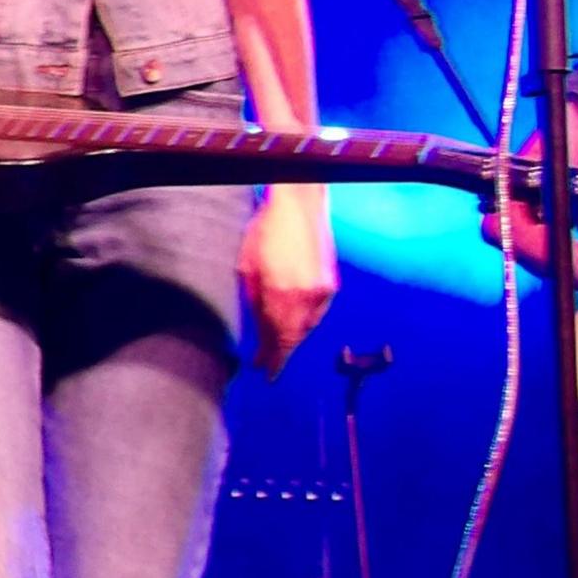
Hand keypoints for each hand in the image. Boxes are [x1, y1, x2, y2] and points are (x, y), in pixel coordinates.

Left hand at [239, 191, 335, 378]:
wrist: (298, 206)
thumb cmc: (266, 231)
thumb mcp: (247, 268)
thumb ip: (253, 302)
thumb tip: (256, 328)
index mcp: (280, 293)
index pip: (275, 338)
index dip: (270, 358)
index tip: (264, 372)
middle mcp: (305, 296)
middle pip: (292, 337)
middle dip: (280, 353)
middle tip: (268, 365)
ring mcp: (322, 291)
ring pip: (307, 328)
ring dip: (291, 339)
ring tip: (277, 347)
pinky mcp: (330, 284)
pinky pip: (317, 313)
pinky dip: (304, 323)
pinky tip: (294, 325)